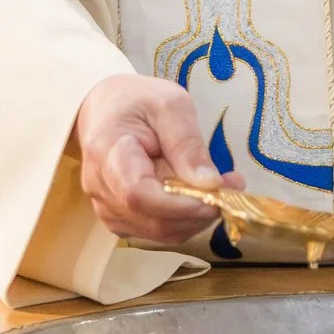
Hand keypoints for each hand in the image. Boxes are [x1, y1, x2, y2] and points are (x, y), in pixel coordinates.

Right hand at [72, 73, 230, 245]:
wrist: (105, 109)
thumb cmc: (136, 101)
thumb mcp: (170, 106)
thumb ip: (188, 144)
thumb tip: (210, 184)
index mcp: (107, 153)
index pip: (137, 193)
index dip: (179, 204)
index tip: (216, 194)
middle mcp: (100, 188)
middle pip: (151, 220)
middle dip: (198, 212)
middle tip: (232, 187)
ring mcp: (107, 207)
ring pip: (158, 232)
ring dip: (195, 219)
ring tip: (221, 188)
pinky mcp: (120, 218)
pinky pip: (156, 231)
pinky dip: (184, 221)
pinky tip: (198, 197)